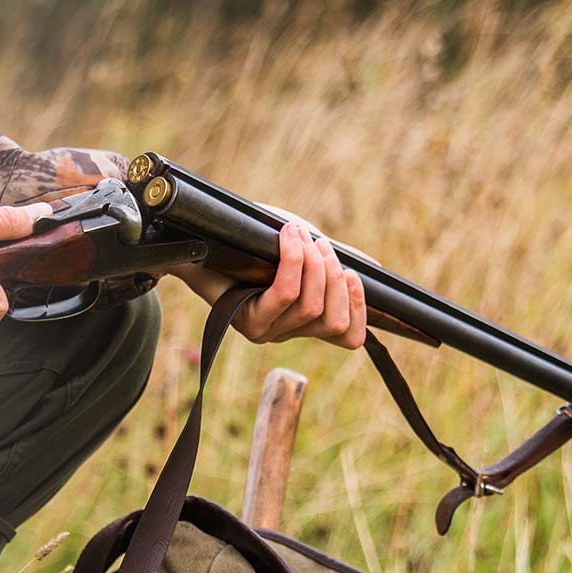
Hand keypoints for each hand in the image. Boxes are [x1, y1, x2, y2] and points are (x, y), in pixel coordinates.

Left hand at [171, 216, 366, 348]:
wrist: (197, 246)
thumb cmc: (249, 246)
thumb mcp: (300, 251)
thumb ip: (332, 261)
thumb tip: (374, 269)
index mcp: (304, 322)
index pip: (348, 337)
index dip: (360, 308)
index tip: (354, 275)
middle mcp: (288, 333)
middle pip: (333, 320)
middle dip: (335, 277)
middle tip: (319, 245)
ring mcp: (268, 333)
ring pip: (311, 307)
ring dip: (313, 263)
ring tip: (300, 235)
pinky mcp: (249, 324)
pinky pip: (284, 294)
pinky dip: (293, 260)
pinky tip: (289, 237)